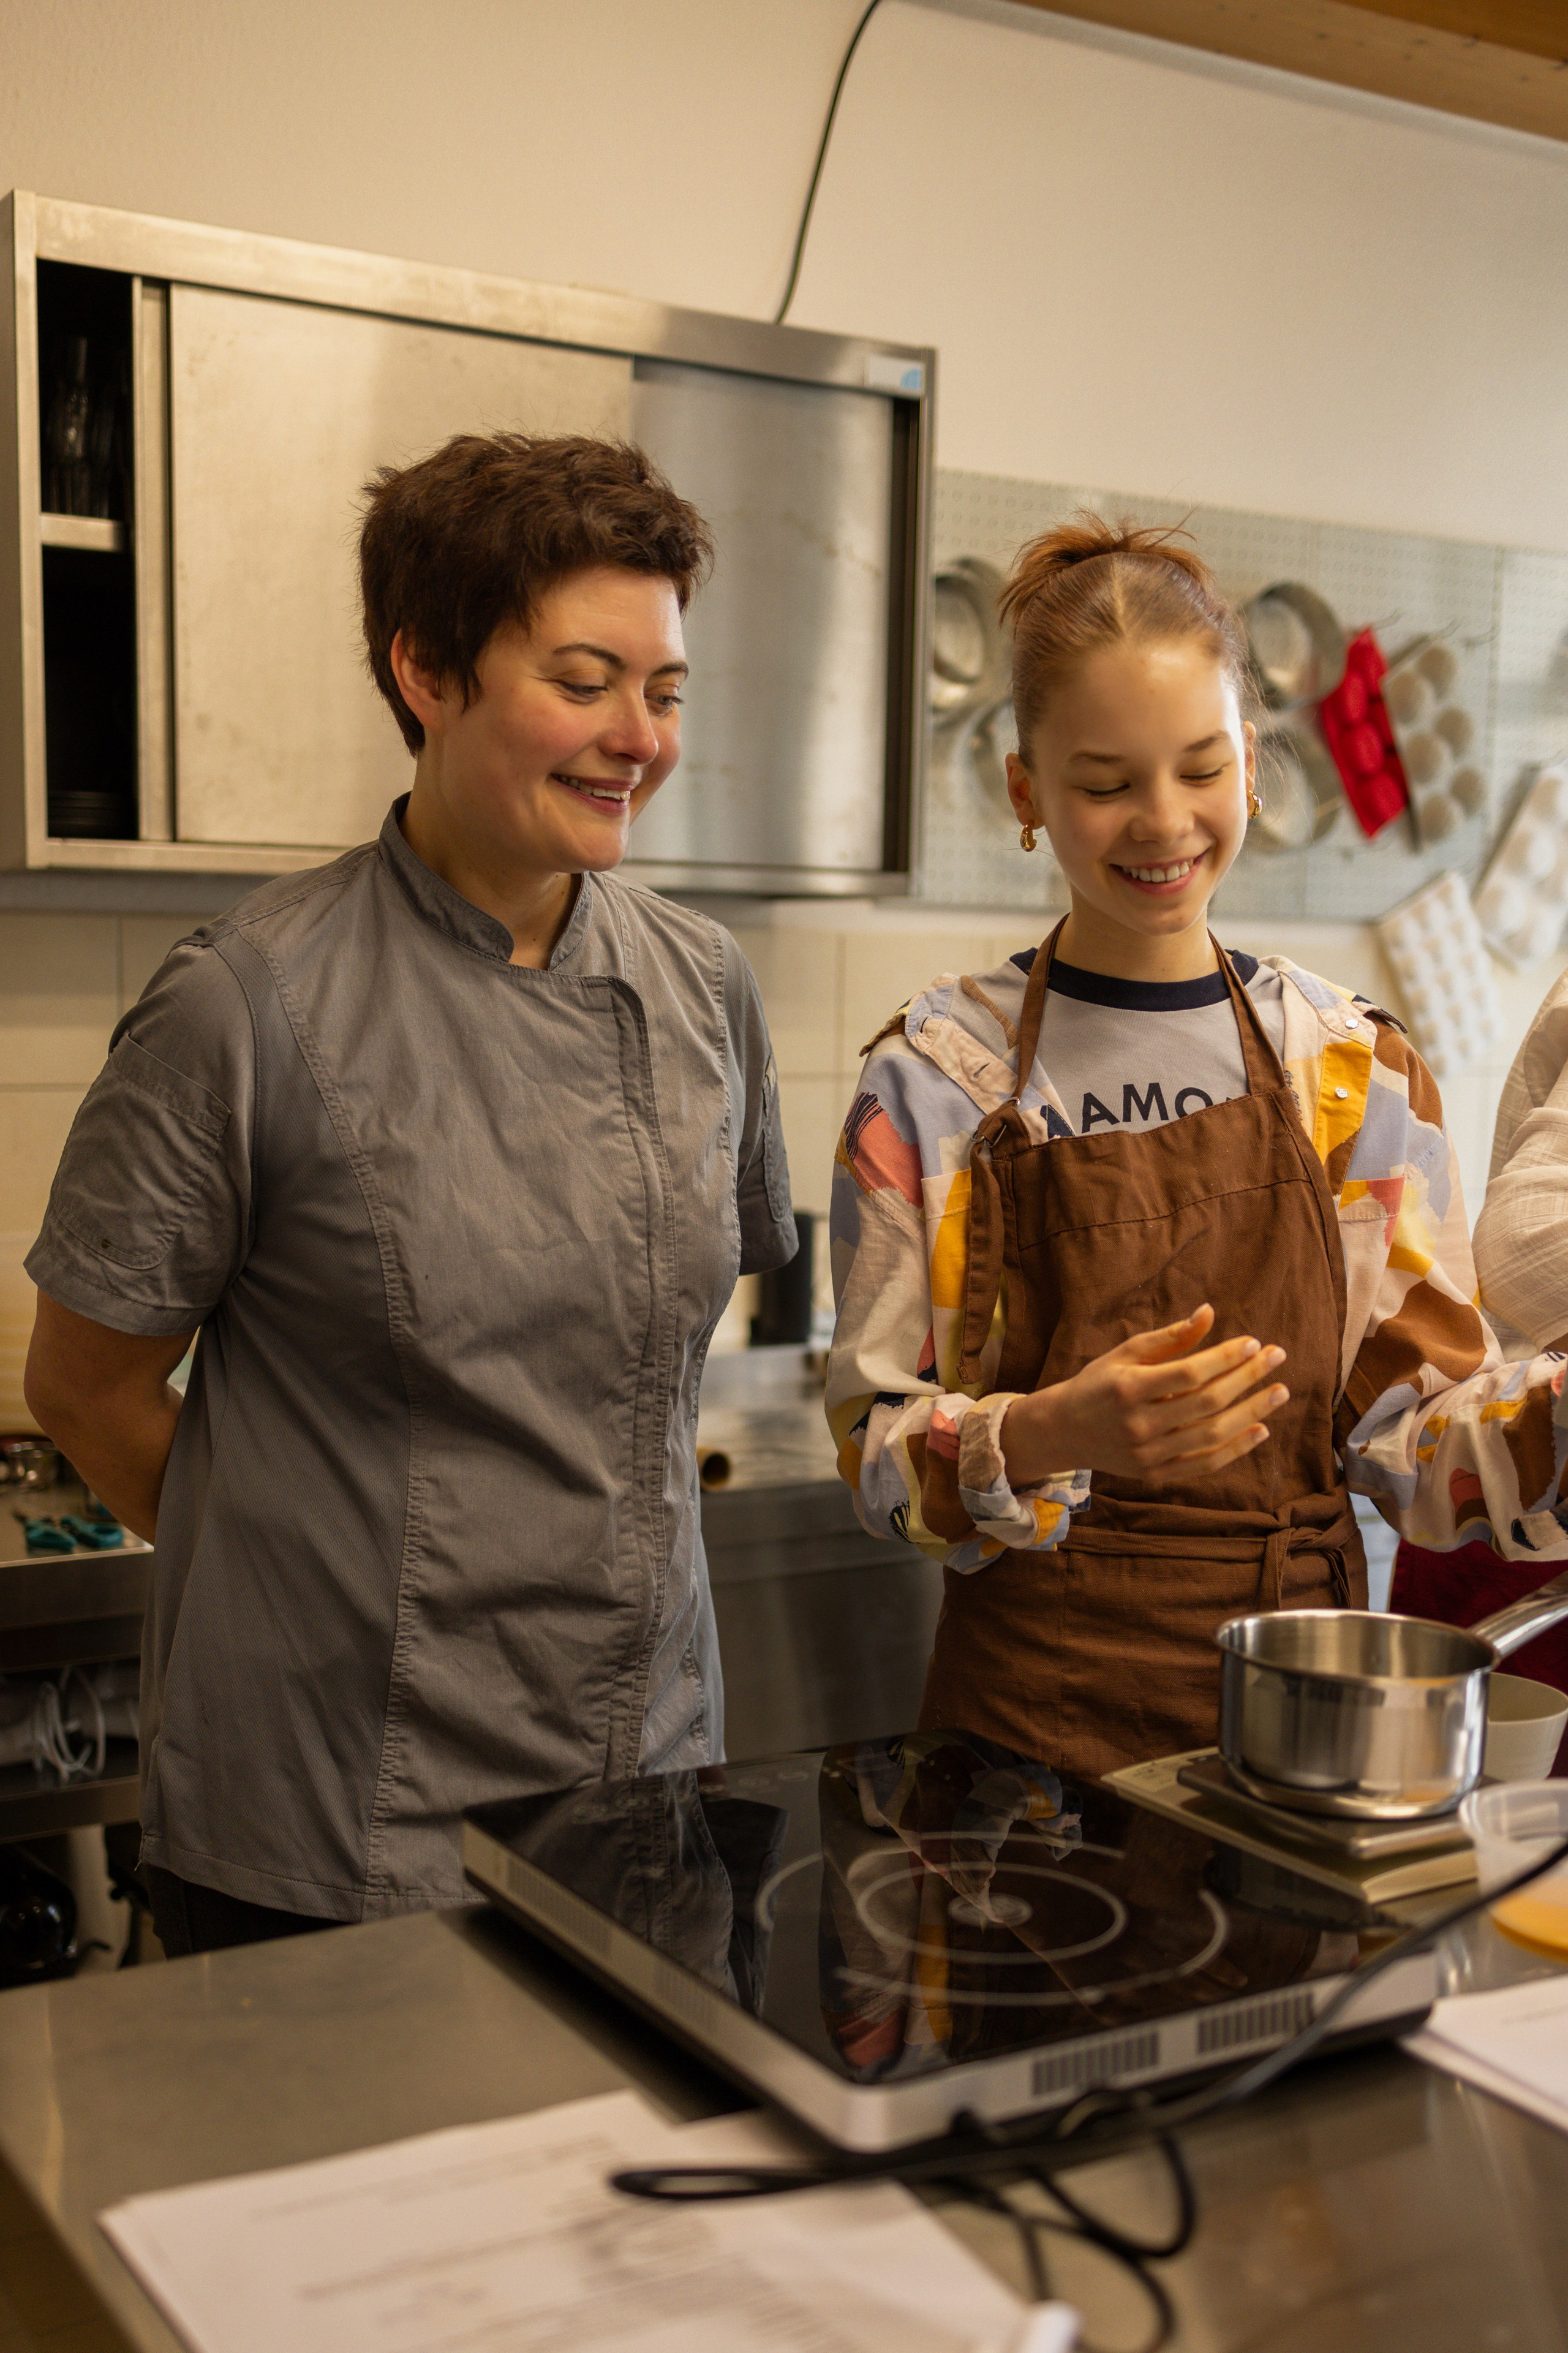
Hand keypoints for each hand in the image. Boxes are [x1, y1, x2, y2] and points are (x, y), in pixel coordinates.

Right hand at [1000, 1305, 1286, 1486]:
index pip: (1190, 1373)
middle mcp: (1139, 1424)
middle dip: (1248, 1378)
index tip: (1254, 1343)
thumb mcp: (1126, 1353)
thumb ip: (1169, 1337)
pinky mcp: (1155, 1475)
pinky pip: (1205, 1464)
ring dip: (1252, 1412)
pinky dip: (1237, 1448)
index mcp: (1129, 1388)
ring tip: (1280, 1392)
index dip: (1226, 1358)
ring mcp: (1148, 1455)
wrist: (1064, 1431)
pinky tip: (1261, 1429)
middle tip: (1278, 1358)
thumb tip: (1209, 1314)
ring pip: (1213, 1435)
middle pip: (1207, 1403)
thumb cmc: (1099, 1383)